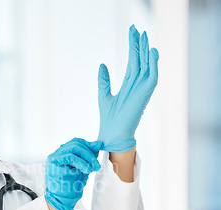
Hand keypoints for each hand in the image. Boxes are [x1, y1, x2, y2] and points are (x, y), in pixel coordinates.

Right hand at [45, 138, 102, 209]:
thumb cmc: (69, 187)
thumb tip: (98, 144)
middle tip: (96, 165)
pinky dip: (81, 162)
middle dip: (90, 153)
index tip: (97, 154)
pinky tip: (87, 170)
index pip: (76, 142)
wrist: (60, 200)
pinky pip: (70, 157)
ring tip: (93, 168)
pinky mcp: (53, 163)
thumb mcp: (82, 169)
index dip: (89, 146)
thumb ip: (88, 157)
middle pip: (76, 143)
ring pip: (74, 148)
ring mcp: (54, 157)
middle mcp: (57, 154)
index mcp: (62, 154)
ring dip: (87, 157)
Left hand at [97, 24, 159, 152]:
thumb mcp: (103, 94)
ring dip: (146, 50)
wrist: (112, 133)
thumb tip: (102, 65)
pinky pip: (152, 76)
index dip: (133, 46)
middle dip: (139, 44)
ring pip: (147, 65)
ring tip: (144, 36)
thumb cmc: (108, 117)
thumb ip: (104, 80)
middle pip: (141, 59)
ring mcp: (142, 89)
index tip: (133, 32)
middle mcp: (137, 84)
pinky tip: (151, 52)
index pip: (133, 60)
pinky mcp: (145, 95)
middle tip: (137, 29)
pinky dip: (153, 64)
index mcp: (129, 83)